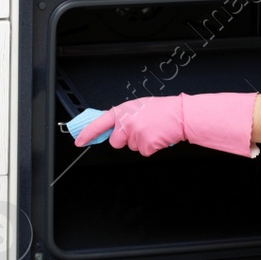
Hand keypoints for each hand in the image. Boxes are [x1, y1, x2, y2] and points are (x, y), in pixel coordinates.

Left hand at [74, 92, 258, 156]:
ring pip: (131, 147)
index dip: (87, 133)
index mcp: (123, 110)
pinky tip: (157, 137)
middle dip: (125, 139)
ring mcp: (135, 134)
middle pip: (115, 141)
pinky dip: (151, 147)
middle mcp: (126, 122)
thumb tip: (111, 127)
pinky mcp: (145, 145)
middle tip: (140, 130)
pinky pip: (143, 152)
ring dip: (141, 142)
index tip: (79, 140)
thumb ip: (123, 117)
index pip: (99, 123)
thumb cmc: (162, 110)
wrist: (181, 115)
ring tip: (152, 130)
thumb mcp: (139, 107)